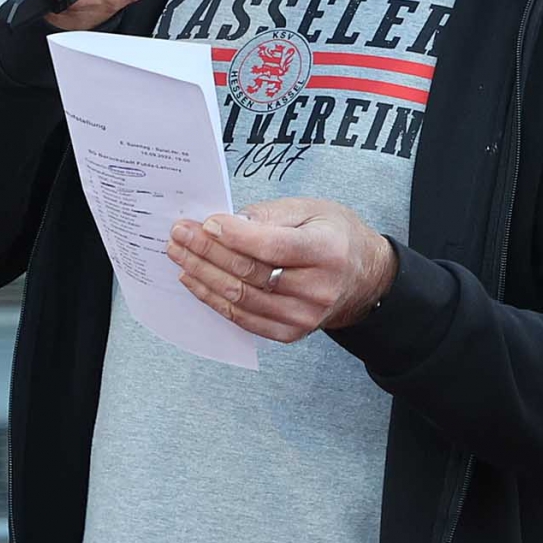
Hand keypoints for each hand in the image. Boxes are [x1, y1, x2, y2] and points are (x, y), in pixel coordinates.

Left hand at [168, 198, 397, 341]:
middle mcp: (318, 288)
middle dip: (206, 251)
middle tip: (180, 233)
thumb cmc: (334, 237)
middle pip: (249, 272)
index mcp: (327, 251)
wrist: (363, 277)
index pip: (271, 246)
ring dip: (202, 275)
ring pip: (240, 298)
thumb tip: (225, 223)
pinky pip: (243, 318)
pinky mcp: (291, 333)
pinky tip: (195, 280)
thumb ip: (269, 215)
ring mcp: (304, 316)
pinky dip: (213, 299)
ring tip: (179, 254)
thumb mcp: (311, 210)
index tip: (205, 222)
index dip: (233, 235)